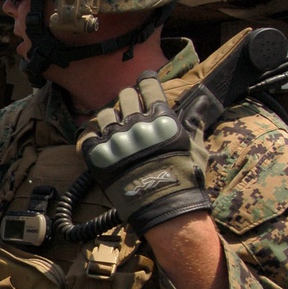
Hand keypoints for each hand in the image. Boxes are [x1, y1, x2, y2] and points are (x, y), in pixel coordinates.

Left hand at [77, 71, 210, 234]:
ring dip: (109, 119)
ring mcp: (115, 139)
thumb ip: (193, 122)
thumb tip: (200, 104)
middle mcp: (136, 124)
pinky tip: (99, 143)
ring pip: (104, 114)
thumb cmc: (185, 178)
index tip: (143, 83)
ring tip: (114, 129)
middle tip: (129, 110)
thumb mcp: (195, 146)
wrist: (164, 206)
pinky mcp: (98, 156)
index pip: (148, 86)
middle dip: (127, 100)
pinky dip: (92, 138)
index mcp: (161, 118)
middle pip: (125, 97)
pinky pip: (87, 136)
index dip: (145, 82)